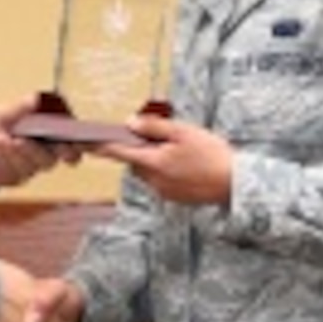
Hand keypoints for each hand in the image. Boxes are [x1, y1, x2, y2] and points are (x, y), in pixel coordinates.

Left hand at [0, 100, 75, 189]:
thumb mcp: (4, 110)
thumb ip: (22, 107)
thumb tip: (36, 99)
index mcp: (48, 136)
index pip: (71, 147)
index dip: (75, 148)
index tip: (72, 146)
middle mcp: (43, 154)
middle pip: (51, 160)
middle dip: (36, 150)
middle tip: (21, 139)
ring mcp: (28, 169)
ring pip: (31, 166)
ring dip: (14, 151)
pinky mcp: (12, 179)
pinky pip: (14, 172)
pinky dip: (3, 157)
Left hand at [94, 112, 232, 204]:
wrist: (236, 184)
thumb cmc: (212, 155)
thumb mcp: (183, 132)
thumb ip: (154, 127)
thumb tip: (130, 123)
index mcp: (154, 163)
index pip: (120, 152)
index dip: (102, 146)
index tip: (86, 143)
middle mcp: (154, 181)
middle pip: (136, 161)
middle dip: (144, 149)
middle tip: (167, 138)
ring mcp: (164, 192)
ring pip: (150, 171)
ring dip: (158, 160)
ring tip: (185, 153)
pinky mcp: (175, 198)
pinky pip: (162, 181)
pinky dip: (169, 171)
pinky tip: (190, 165)